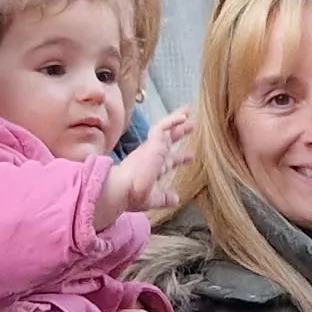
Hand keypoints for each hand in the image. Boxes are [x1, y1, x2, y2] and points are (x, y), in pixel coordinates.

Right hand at [98, 108, 193, 227]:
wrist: (120, 190)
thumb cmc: (130, 196)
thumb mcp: (151, 199)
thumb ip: (164, 198)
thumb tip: (176, 200)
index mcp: (150, 168)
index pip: (167, 160)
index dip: (179, 158)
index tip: (191, 156)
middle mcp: (150, 156)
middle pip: (167, 140)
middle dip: (179, 132)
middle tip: (191, 125)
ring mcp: (151, 148)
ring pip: (164, 129)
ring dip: (176, 121)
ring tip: (188, 111)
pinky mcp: (151, 143)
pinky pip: (162, 127)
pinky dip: (172, 121)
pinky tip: (183, 117)